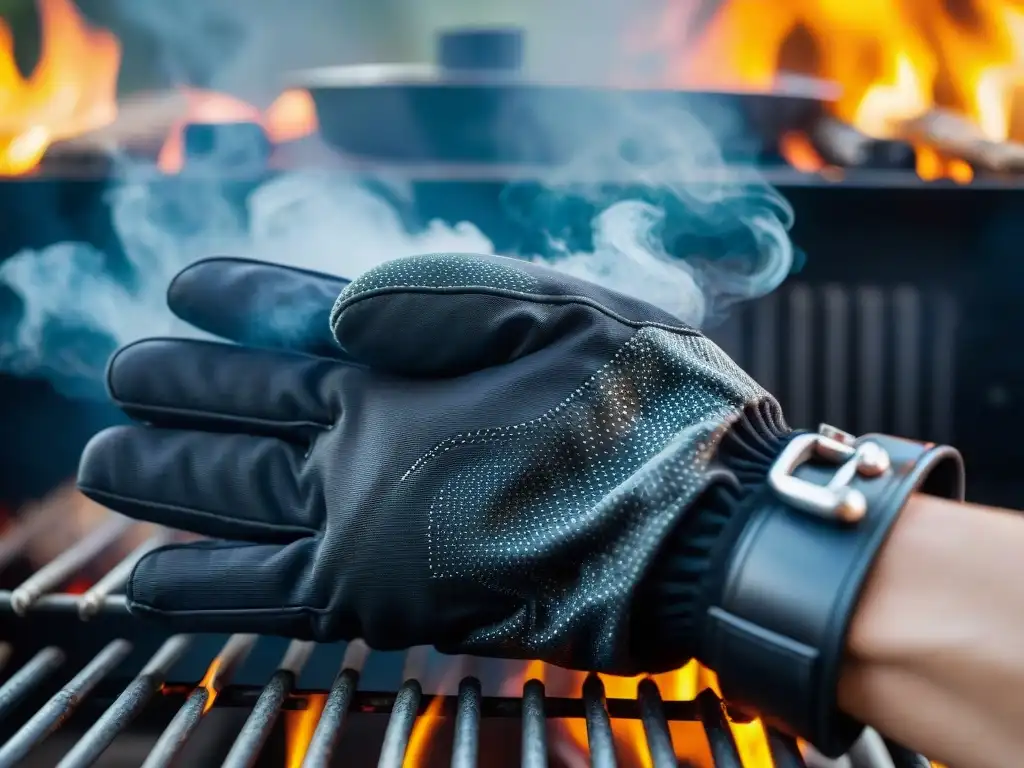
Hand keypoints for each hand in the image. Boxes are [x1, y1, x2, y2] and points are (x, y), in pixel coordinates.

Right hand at [77, 253, 787, 673]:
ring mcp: (379, 511)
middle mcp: (385, 429)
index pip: (306, 318)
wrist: (701, 518)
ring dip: (176, 482)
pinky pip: (273, 591)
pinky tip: (150, 580)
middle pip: (259, 404)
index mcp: (421, 354)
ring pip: (248, 495)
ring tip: (107, 463)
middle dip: (187, 388)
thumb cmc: (646, 405)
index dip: (243, 299)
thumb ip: (443, 295)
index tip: (188, 283)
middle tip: (123, 371)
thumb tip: (335, 301)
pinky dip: (209, 589)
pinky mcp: (385, 590)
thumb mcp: (557, 312)